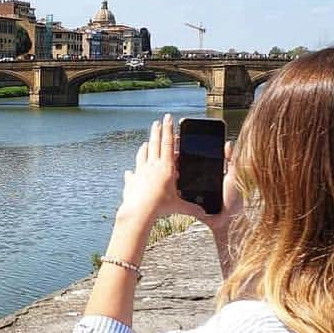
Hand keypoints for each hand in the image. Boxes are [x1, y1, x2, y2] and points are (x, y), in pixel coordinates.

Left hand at [115, 114, 242, 232]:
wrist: (139, 211)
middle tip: (158, 121)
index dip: (169, 130)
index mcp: (166, 168)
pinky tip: (130, 170)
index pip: (168, 144)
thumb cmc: (160, 207)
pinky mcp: (133, 179)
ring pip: (144, 153)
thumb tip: (204, 213)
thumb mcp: (178, 207)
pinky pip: (134, 170)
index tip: (168, 119)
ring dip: (146, 145)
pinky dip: (134, 168)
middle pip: (155, 143)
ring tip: (147, 141)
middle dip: (157, 131)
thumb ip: (191, 208)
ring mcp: (141, 171)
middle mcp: (153, 166)